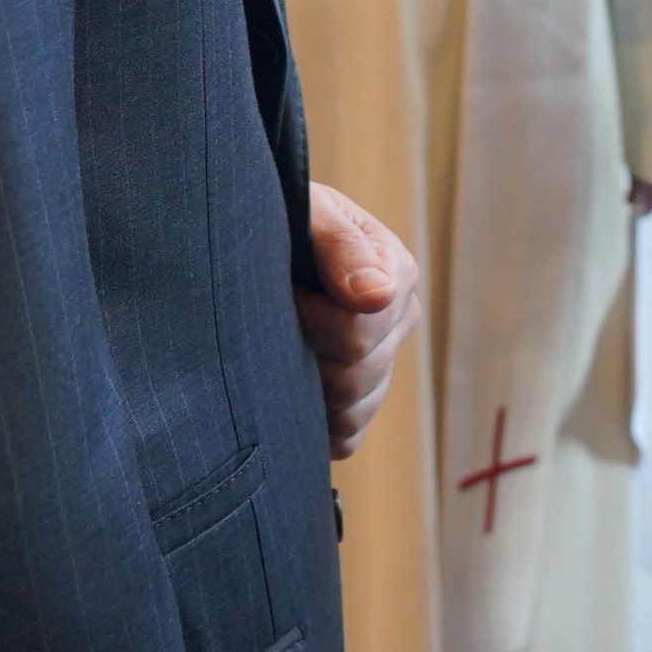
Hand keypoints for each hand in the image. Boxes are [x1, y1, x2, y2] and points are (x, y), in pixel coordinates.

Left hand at [295, 181, 422, 459]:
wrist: (253, 244)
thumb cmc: (281, 222)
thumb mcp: (308, 213)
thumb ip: (340, 244)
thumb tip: (376, 295)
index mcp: (394, 274)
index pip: (361, 329)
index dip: (312, 320)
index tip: (285, 294)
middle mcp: (398, 321)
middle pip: (357, 375)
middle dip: (306, 355)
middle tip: (276, 323)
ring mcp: (382, 365)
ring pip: (351, 410)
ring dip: (306, 389)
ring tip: (278, 350)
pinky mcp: (360, 403)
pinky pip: (346, 437)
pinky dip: (315, 426)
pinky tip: (290, 391)